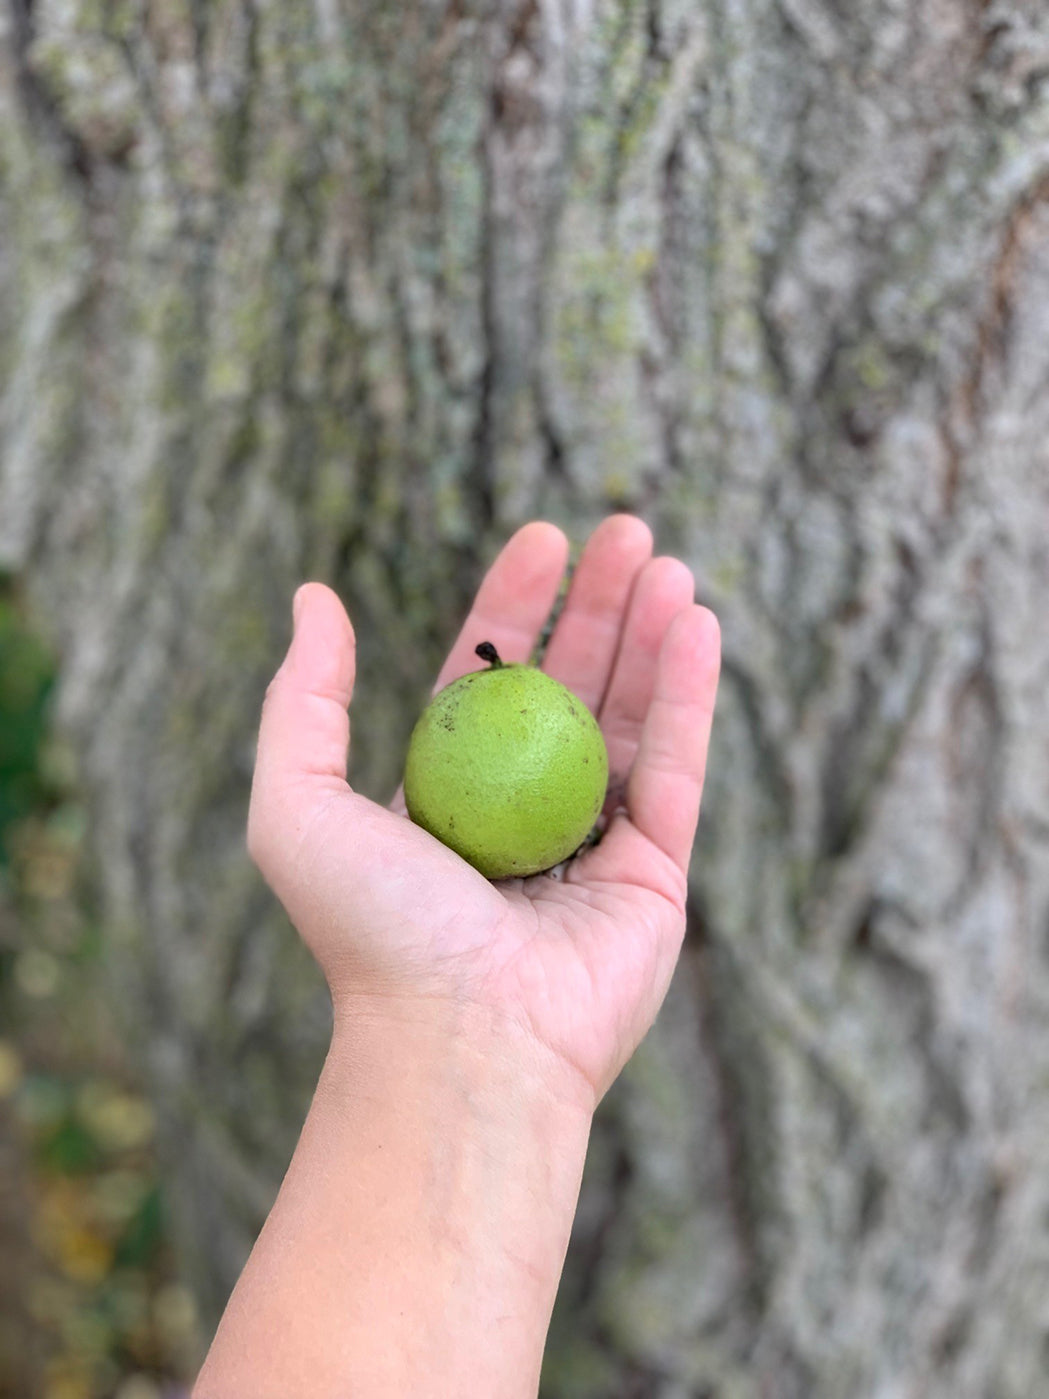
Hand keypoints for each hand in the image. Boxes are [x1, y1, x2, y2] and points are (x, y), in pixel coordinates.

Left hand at [247, 515, 719, 1109]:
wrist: (460, 1041)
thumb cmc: (373, 927)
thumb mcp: (299, 801)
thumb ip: (304, 697)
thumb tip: (316, 595)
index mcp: (449, 793)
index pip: (490, 677)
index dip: (516, 603)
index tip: (543, 536)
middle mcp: (523, 812)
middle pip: (571, 684)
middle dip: (598, 604)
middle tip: (626, 531)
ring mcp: (595, 844)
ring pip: (633, 717)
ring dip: (652, 634)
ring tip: (667, 562)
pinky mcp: (656, 876)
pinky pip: (678, 768)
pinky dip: (691, 695)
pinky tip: (697, 626)